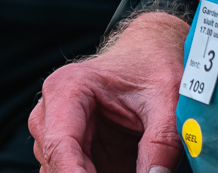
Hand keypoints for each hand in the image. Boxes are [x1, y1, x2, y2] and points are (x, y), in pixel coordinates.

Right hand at [30, 12, 188, 172]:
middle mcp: (49, 113)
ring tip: (133, 163)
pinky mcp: (65, 152)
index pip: (60, 146)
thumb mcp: (168, 102)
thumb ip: (161, 143)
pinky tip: (127, 166)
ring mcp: (52, 135)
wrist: (146, 57)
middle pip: (57, 166)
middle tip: (134, 171)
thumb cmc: (152, 69)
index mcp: (67, 89)